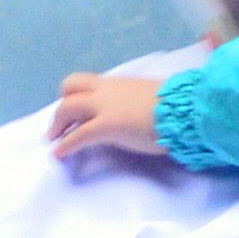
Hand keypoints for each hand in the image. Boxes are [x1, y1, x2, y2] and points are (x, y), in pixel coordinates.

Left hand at [51, 72, 167, 163]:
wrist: (184, 111)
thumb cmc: (176, 106)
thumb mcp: (150, 96)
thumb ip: (136, 100)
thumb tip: (134, 110)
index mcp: (119, 83)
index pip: (88, 82)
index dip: (77, 96)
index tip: (76, 112)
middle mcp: (107, 90)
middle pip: (70, 87)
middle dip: (62, 107)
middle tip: (60, 126)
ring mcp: (105, 107)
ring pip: (68, 107)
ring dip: (57, 124)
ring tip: (55, 140)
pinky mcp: (106, 126)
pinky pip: (78, 135)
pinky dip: (65, 146)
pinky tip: (60, 155)